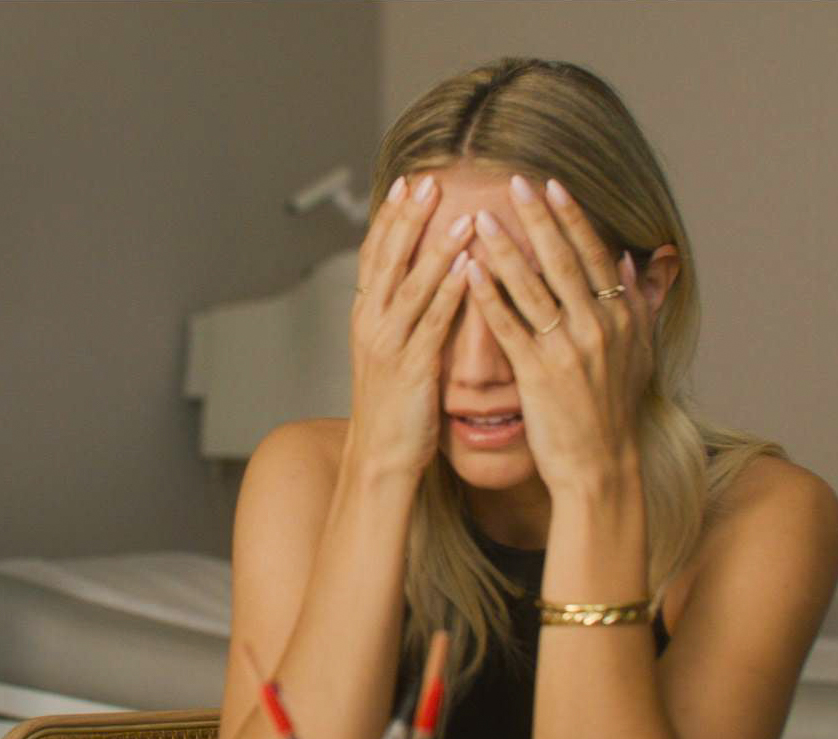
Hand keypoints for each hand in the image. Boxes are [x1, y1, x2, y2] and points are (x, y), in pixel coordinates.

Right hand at [346, 174, 475, 477]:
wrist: (379, 459)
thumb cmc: (395, 410)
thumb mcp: (392, 354)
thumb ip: (405, 317)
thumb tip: (425, 283)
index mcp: (366, 317)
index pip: (375, 255)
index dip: (390, 217)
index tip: (407, 182)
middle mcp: (371, 324)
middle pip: (388, 259)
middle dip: (409, 217)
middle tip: (429, 180)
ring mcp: (388, 345)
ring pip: (412, 284)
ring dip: (436, 247)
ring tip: (461, 213)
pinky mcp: (411, 369)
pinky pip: (433, 322)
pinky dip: (451, 291)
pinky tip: (471, 267)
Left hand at [463, 175, 651, 493]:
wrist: (600, 466)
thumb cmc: (613, 411)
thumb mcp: (638, 354)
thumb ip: (638, 304)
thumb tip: (634, 259)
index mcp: (622, 318)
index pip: (594, 255)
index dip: (572, 218)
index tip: (552, 185)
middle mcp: (598, 327)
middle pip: (563, 261)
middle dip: (536, 218)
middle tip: (513, 181)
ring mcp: (568, 350)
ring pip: (532, 288)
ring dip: (504, 249)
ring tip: (478, 218)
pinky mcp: (538, 375)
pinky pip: (508, 327)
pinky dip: (488, 297)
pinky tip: (467, 272)